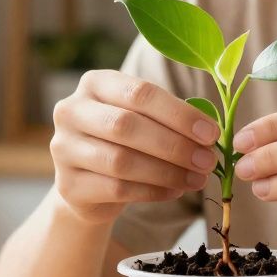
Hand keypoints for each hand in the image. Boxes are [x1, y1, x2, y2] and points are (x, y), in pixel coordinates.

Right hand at [50, 69, 221, 223]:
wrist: (88, 184)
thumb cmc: (125, 142)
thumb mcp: (143, 119)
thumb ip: (170, 119)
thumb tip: (210, 135)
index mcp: (95, 84)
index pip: (140, 93)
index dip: (179, 114)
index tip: (211, 134)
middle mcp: (71, 111)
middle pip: (127, 126)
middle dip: (175, 145)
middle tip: (207, 160)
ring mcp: (64, 148)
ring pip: (122, 161)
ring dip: (167, 172)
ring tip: (196, 179)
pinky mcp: (68, 185)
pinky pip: (117, 189)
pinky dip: (153, 192)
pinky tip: (175, 191)